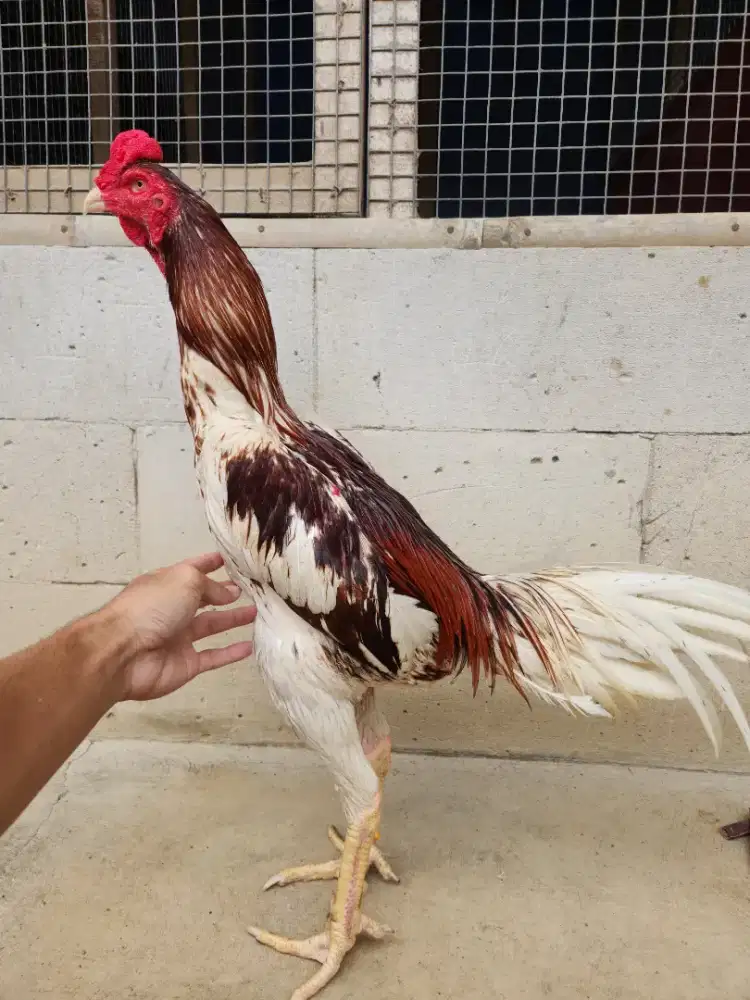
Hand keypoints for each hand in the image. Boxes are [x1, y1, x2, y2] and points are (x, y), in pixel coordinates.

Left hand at [103, 552, 255, 700]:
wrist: (123, 654)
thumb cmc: (151, 607)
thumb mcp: (184, 581)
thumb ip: (210, 586)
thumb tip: (230, 593)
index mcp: (166, 585)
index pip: (192, 571)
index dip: (208, 564)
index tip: (228, 559)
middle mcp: (172, 609)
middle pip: (203, 599)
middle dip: (224, 593)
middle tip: (250, 589)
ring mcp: (179, 638)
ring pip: (211, 626)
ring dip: (233, 619)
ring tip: (257, 613)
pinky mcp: (186, 664)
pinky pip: (213, 656)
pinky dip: (230, 653)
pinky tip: (249, 647)